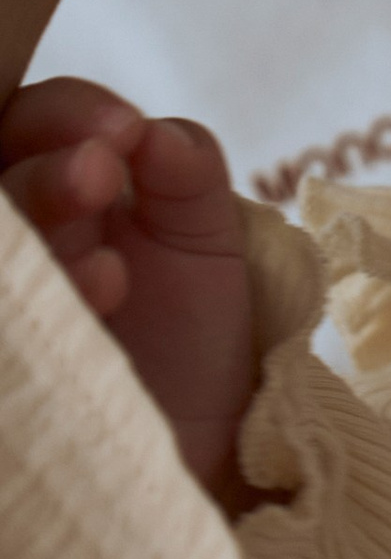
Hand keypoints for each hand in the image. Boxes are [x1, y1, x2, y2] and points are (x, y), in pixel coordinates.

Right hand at [0, 78, 251, 494]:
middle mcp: (16, 238)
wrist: (200, 445)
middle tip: (99, 172)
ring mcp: (11, 302)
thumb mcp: (203, 236)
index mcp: (48, 185)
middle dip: (46, 173)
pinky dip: (42, 301)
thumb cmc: (186, 330)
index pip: (28, 122)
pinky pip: (8, 323)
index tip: (124, 129)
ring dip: (37, 228)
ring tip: (108, 262)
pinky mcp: (10, 364)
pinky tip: (100, 295)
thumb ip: (186, 170)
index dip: (66, 113)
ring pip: (0, 248)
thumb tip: (153, 132)